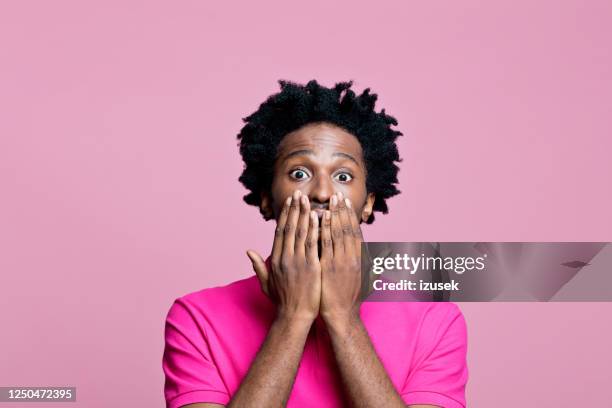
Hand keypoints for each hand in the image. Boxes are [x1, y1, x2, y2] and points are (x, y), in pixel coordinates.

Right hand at [247, 190, 320, 322]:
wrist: (295, 317)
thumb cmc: (283, 302)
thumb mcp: (266, 283)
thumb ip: (258, 266)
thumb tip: (249, 251)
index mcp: (276, 260)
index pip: (280, 232)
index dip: (285, 215)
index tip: (289, 202)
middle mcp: (285, 258)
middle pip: (290, 228)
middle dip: (295, 209)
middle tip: (299, 193)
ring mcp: (298, 262)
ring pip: (301, 233)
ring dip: (304, 214)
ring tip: (308, 200)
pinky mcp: (311, 267)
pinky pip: (314, 244)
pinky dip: (316, 230)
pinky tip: (319, 217)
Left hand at [319, 191, 363, 325]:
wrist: (342, 315)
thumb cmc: (351, 299)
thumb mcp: (365, 279)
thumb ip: (370, 263)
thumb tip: (383, 253)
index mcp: (360, 259)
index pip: (356, 232)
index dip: (351, 217)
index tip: (347, 204)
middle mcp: (352, 258)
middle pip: (347, 229)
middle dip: (342, 211)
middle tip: (337, 196)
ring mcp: (341, 262)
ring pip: (337, 234)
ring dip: (334, 216)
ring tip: (329, 202)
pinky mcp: (329, 268)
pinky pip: (326, 245)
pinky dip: (323, 230)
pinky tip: (320, 219)